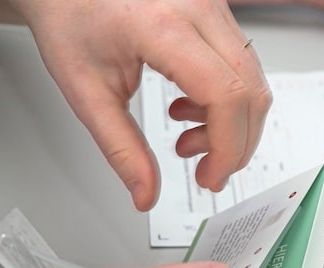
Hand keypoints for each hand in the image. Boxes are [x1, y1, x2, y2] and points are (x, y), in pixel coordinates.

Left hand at [10, 0, 272, 210]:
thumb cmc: (70, 20)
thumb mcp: (87, 92)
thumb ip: (121, 149)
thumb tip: (146, 194)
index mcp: (162, 27)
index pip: (224, 95)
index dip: (227, 147)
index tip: (211, 177)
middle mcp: (198, 9)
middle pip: (250, 91)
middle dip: (236, 144)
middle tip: (208, 171)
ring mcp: (212, 6)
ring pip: (252, 79)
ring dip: (232, 124)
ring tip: (188, 138)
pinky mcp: (216, 11)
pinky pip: (242, 64)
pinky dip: (228, 100)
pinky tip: (191, 108)